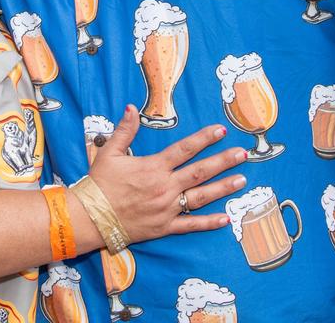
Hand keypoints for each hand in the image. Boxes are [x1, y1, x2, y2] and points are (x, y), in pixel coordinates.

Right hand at [88, 105, 246, 242]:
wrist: (91, 216)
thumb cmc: (99, 183)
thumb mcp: (109, 152)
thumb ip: (125, 130)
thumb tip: (132, 107)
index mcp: (153, 167)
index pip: (184, 149)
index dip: (204, 139)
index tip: (220, 131)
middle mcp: (165, 187)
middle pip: (200, 171)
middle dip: (223, 161)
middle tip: (243, 154)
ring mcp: (167, 208)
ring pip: (201, 196)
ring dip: (222, 188)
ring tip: (242, 180)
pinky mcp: (164, 226)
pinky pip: (190, 225)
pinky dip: (208, 222)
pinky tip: (225, 218)